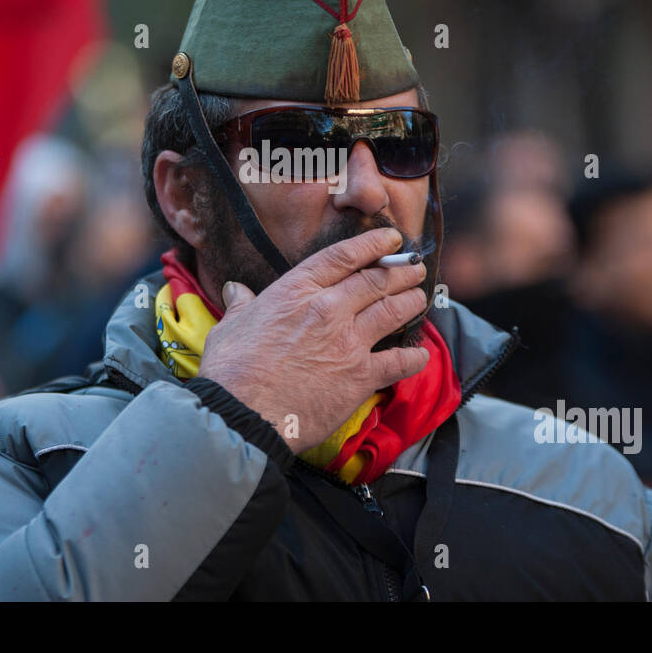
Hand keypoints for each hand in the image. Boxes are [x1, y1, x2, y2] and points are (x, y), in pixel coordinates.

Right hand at [197, 227, 429, 454]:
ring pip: (392, 312)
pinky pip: (398, 362)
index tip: (390, 239)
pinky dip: (414, 358)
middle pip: (376, 281)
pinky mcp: (360, 376)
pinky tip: (421, 355)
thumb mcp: (230, 327)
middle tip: (414, 269)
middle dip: (400, 272)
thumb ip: (242, 305)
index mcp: (297, 290)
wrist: (243, 413)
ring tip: (419, 298)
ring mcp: (348, 342)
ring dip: (411, 303)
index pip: (343, 256)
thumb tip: (236, 290)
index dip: (372, 244)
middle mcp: (328, 308)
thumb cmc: (231, 370)